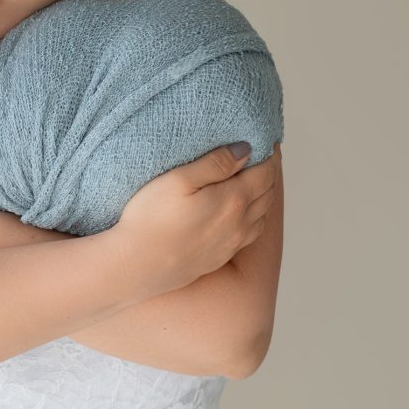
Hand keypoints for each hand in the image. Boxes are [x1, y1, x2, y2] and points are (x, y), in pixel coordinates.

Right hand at [108, 143, 281, 296]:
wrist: (137, 266)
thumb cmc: (151, 219)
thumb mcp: (179, 179)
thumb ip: (215, 163)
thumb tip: (244, 150)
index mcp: (233, 200)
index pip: (265, 173)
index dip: (270, 156)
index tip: (268, 142)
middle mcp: (240, 223)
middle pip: (267, 193)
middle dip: (269, 172)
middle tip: (263, 156)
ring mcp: (232, 243)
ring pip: (262, 215)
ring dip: (264, 195)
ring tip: (255, 180)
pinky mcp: (221, 257)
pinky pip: (251, 234)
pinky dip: (257, 217)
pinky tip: (245, 213)